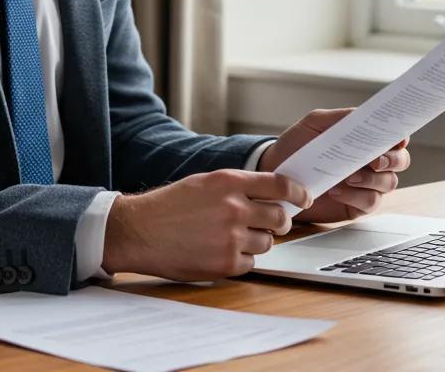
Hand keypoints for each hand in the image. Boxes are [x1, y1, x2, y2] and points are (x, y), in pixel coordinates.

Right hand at [102, 168, 312, 280]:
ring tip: (232, 237)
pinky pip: (251, 264)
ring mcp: (231, 237)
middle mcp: (233, 207)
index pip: (278, 184)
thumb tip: (268, 196)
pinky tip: (221, 251)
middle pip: (279, 217)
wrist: (140, 230)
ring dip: (256, 241)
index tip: (304, 198)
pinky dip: (241, 260)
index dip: (297, 192)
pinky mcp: (226, 263)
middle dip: (279, 222)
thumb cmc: (170, 205)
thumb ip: (236, 187)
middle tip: (271, 224)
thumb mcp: (204, 183)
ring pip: (266, 242)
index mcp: (228, 181)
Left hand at [257, 108, 409, 223]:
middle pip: (399, 162)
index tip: (398, 138)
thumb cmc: (296, 145)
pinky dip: (356, 196)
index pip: (392, 138)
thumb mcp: (314, 124)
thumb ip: (339, 117)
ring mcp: (365, 185)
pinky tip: (336, 190)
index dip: (400, 137)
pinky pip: (370, 202)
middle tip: (375, 160)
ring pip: (388, 183)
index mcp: (364, 140)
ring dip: (372, 179)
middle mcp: (370, 162)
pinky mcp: (356, 206)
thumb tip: (363, 114)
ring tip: (349, 176)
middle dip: (392, 160)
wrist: (276, 173)